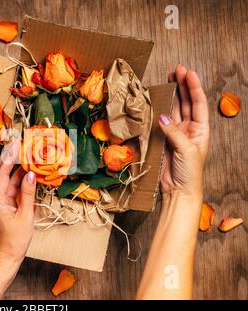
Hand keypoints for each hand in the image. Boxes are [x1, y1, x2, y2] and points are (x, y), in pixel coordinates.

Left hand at [0, 142, 36, 267]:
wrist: (7, 256)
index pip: (2, 174)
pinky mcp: (2, 205)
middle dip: (7, 158)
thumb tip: (31, 174)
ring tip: (23, 154)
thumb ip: (28, 193)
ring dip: (12, 167)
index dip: (9, 158)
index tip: (16, 145)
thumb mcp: (26, 215)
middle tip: (17, 145)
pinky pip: (8, 188)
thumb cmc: (16, 239)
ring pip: (4, 179)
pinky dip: (16, 179)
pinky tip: (25, 172)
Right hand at [159, 65, 209, 197]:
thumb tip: (162, 116)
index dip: (193, 87)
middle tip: (176, 70)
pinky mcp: (163, 140)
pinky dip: (158, 110)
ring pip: (173, 109)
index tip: (187, 72)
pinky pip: (160, 121)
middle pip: (186, 102)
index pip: (198, 103)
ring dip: (171, 95)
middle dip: (182, 85)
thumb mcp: (187, 150)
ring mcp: (175, 133)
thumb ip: (175, 132)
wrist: (179, 191)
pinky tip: (157, 99)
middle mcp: (189, 129)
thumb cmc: (190, 173)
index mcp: (201, 130)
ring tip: (168, 79)